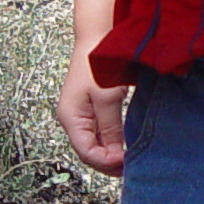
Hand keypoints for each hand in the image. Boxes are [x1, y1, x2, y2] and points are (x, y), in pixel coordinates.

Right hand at [55, 47, 128, 174]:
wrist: (98, 36)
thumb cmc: (99, 63)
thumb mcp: (107, 98)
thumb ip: (110, 128)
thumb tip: (115, 154)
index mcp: (71, 117)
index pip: (86, 152)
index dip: (106, 162)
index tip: (127, 161)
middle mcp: (72, 119)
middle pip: (88, 152)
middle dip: (108, 162)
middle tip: (132, 167)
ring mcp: (81, 114)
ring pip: (93, 144)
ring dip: (110, 153)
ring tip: (130, 158)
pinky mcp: (91, 108)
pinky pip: (98, 132)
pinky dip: (111, 141)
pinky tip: (125, 143)